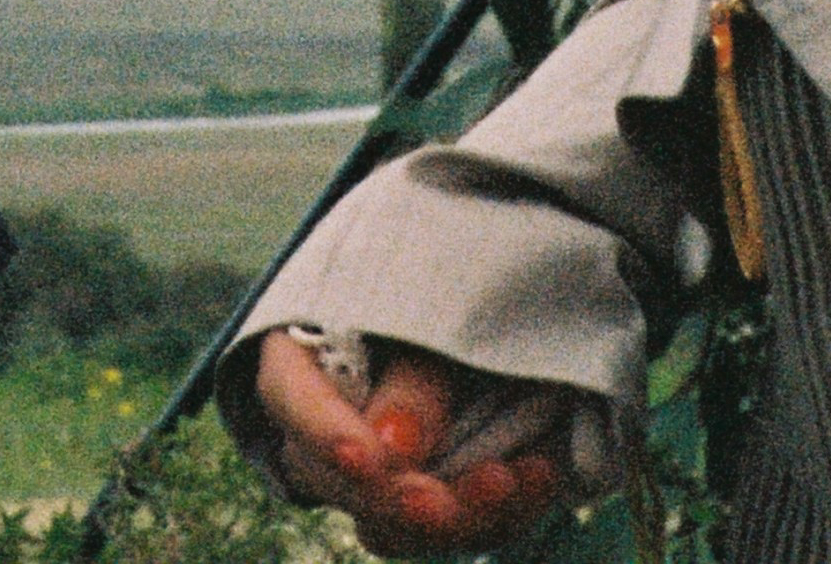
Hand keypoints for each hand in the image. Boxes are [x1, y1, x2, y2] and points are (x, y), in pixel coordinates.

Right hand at [250, 333, 580, 554]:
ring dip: (462, 516)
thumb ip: (411, 378)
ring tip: (522, 474)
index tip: (369, 459)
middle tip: (478, 480)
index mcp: (303, 361)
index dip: (323, 433)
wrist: (490, 307)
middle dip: (410, 497)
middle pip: (342, 484)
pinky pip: (451, 533)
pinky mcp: (428, 508)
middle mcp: (326, 433)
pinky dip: (500, 512)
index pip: (290, 398)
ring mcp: (376, 481)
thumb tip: (395, 448)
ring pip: (394, 529)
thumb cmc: (446, 297)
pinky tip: (539, 472)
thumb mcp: (431, 312)